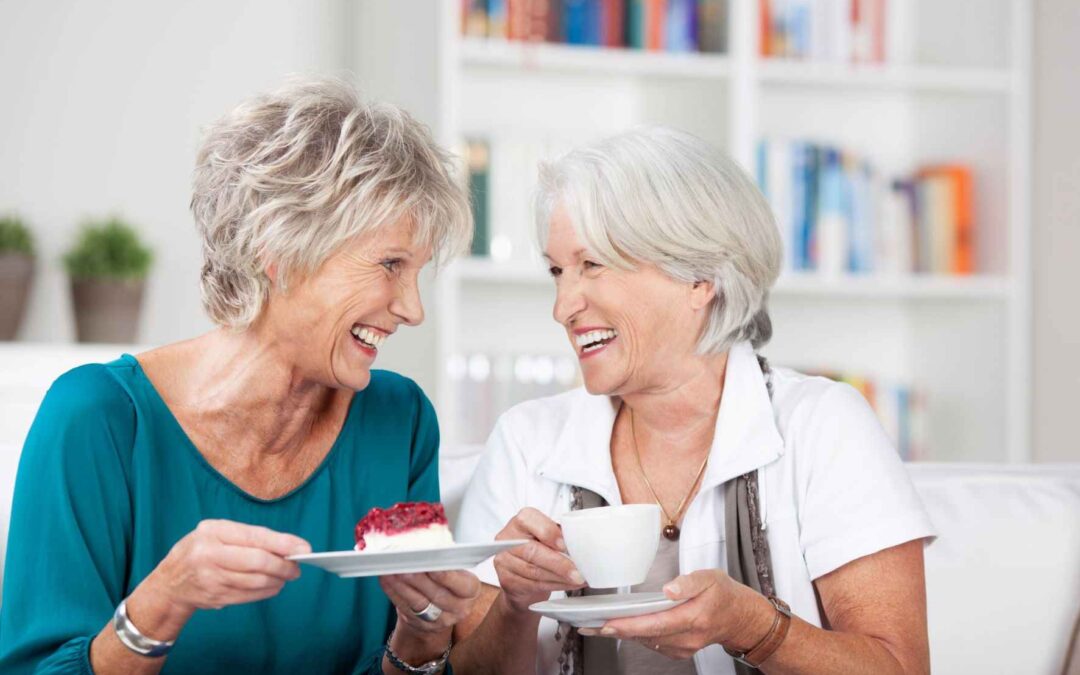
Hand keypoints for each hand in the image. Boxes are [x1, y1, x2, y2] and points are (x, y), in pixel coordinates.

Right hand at [149, 519, 309, 613]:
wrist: (169, 582)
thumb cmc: (201, 550)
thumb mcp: (217, 533)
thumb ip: (250, 537)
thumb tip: (289, 546)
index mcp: (212, 531)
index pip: (255, 537)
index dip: (283, 544)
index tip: (304, 549)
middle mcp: (209, 554)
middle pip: (258, 562)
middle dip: (283, 566)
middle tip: (297, 568)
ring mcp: (211, 578)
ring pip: (256, 581)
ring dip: (277, 580)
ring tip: (286, 576)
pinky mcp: (215, 597)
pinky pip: (249, 595)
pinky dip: (266, 591)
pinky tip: (273, 586)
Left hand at [380, 570, 481, 634]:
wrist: (442, 608)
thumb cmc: (449, 580)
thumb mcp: (456, 571)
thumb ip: (446, 562)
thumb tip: (427, 547)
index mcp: (470, 591)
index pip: (462, 585)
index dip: (446, 576)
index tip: (432, 563)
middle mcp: (458, 608)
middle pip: (437, 594)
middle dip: (419, 578)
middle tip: (405, 563)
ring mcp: (439, 620)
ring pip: (418, 602)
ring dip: (402, 585)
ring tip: (391, 569)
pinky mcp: (420, 625)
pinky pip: (404, 607)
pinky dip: (393, 592)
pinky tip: (385, 578)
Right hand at [492, 507, 584, 612]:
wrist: (521, 575)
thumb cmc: (538, 550)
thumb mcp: (547, 536)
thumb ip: (559, 534)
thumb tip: (580, 541)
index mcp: (520, 522)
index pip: (529, 521)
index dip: (548, 532)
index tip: (564, 545)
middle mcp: (508, 539)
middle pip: (533, 551)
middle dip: (559, 564)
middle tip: (578, 572)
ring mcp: (504, 561)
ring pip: (534, 571)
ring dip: (560, 578)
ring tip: (577, 579)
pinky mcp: (507, 580)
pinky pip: (533, 584)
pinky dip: (555, 586)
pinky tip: (567, 584)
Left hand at [579, 569, 771, 659]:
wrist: (740, 617)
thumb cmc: (723, 594)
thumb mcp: (711, 577)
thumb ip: (689, 582)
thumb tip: (669, 589)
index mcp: (694, 618)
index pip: (655, 624)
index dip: (629, 625)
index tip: (608, 623)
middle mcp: (688, 637)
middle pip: (646, 636)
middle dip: (616, 631)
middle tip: (590, 626)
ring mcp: (684, 647)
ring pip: (647, 642)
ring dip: (623, 634)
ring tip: (596, 626)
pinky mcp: (680, 650)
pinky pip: (654, 644)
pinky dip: (636, 636)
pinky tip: (622, 628)